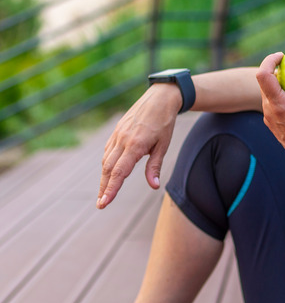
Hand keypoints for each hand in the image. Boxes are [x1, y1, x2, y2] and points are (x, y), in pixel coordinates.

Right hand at [97, 83, 180, 208]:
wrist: (160, 98)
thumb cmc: (164, 123)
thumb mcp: (164, 145)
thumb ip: (155, 166)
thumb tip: (154, 186)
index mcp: (135, 145)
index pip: (119, 172)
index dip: (111, 189)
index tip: (104, 203)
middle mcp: (123, 140)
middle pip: (109, 169)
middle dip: (104, 188)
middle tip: (101, 204)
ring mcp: (117, 135)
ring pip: (106, 160)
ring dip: (104, 177)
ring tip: (104, 193)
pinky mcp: (116, 131)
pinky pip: (108, 151)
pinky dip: (107, 163)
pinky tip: (109, 172)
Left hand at [255, 52, 284, 176]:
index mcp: (278, 105)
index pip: (264, 75)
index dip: (269, 60)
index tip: (283, 55)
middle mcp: (268, 110)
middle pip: (264, 82)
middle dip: (274, 69)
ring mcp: (268, 117)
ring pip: (267, 92)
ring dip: (278, 82)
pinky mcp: (272, 122)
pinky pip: (272, 101)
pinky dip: (281, 93)